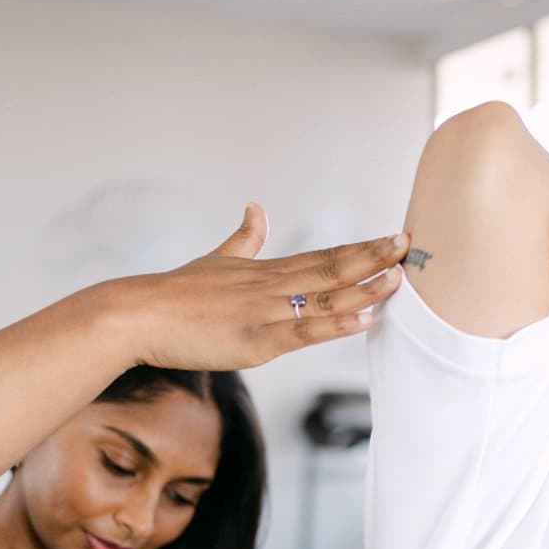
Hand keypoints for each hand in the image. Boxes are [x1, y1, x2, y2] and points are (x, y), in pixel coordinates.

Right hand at [108, 205, 408, 370]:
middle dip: (374, 258)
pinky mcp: (254, 341)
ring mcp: (264, 312)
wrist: (138, 313)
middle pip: (332, 267)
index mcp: (266, 271)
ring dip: (365, 288)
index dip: (361, 249)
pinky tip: (362, 317)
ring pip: (324, 297)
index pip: (324, 255)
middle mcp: (271, 286)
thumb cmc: (175, 293)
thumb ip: (243, 239)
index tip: (393, 239)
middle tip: (410, 245)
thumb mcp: (216, 260)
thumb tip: (256, 208)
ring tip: (398, 278)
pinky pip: (303, 331)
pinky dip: (335, 323)